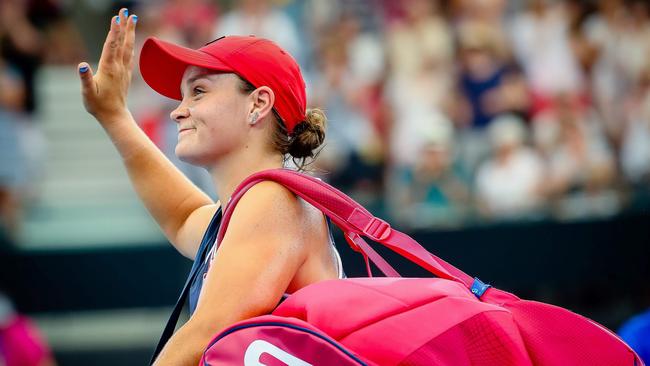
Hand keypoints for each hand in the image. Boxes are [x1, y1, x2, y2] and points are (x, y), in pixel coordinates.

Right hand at [78, 8, 136, 123]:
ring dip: (129, 32)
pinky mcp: (126, 74)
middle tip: (126, 11)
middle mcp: (118, 67)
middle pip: (122, 42)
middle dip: (124, 26)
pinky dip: (129, 44)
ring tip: (132, 19)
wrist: (114, 116)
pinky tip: (130, 40)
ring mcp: (124, 70)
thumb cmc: (98, 106)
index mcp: (108, 68)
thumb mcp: (87, 93)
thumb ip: (85, 78)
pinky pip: (129, 55)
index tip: (117, 17)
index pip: (111, 45)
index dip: (114, 31)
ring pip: (128, 47)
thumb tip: (81, 65)